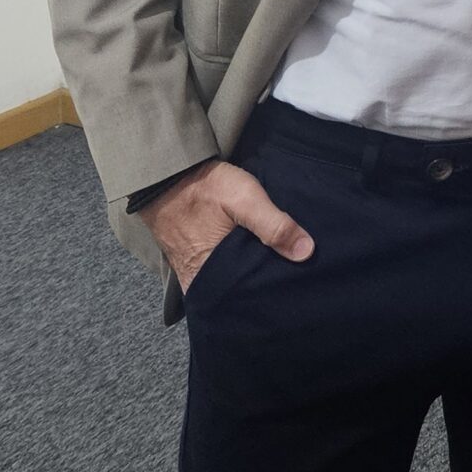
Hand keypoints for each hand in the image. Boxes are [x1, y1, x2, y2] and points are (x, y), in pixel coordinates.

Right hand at [141, 160, 313, 292]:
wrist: (165, 174)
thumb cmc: (204, 187)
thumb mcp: (244, 199)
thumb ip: (274, 225)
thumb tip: (306, 252)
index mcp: (212, 277)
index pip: (249, 298)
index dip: (272, 293)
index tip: (294, 287)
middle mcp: (199, 283)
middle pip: (239, 294)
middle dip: (261, 287)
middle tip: (289, 278)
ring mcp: (192, 273)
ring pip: (228, 284)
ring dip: (247, 277)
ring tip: (274, 269)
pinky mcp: (189, 261)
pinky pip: (216, 274)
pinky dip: (232, 270)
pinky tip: (250, 259)